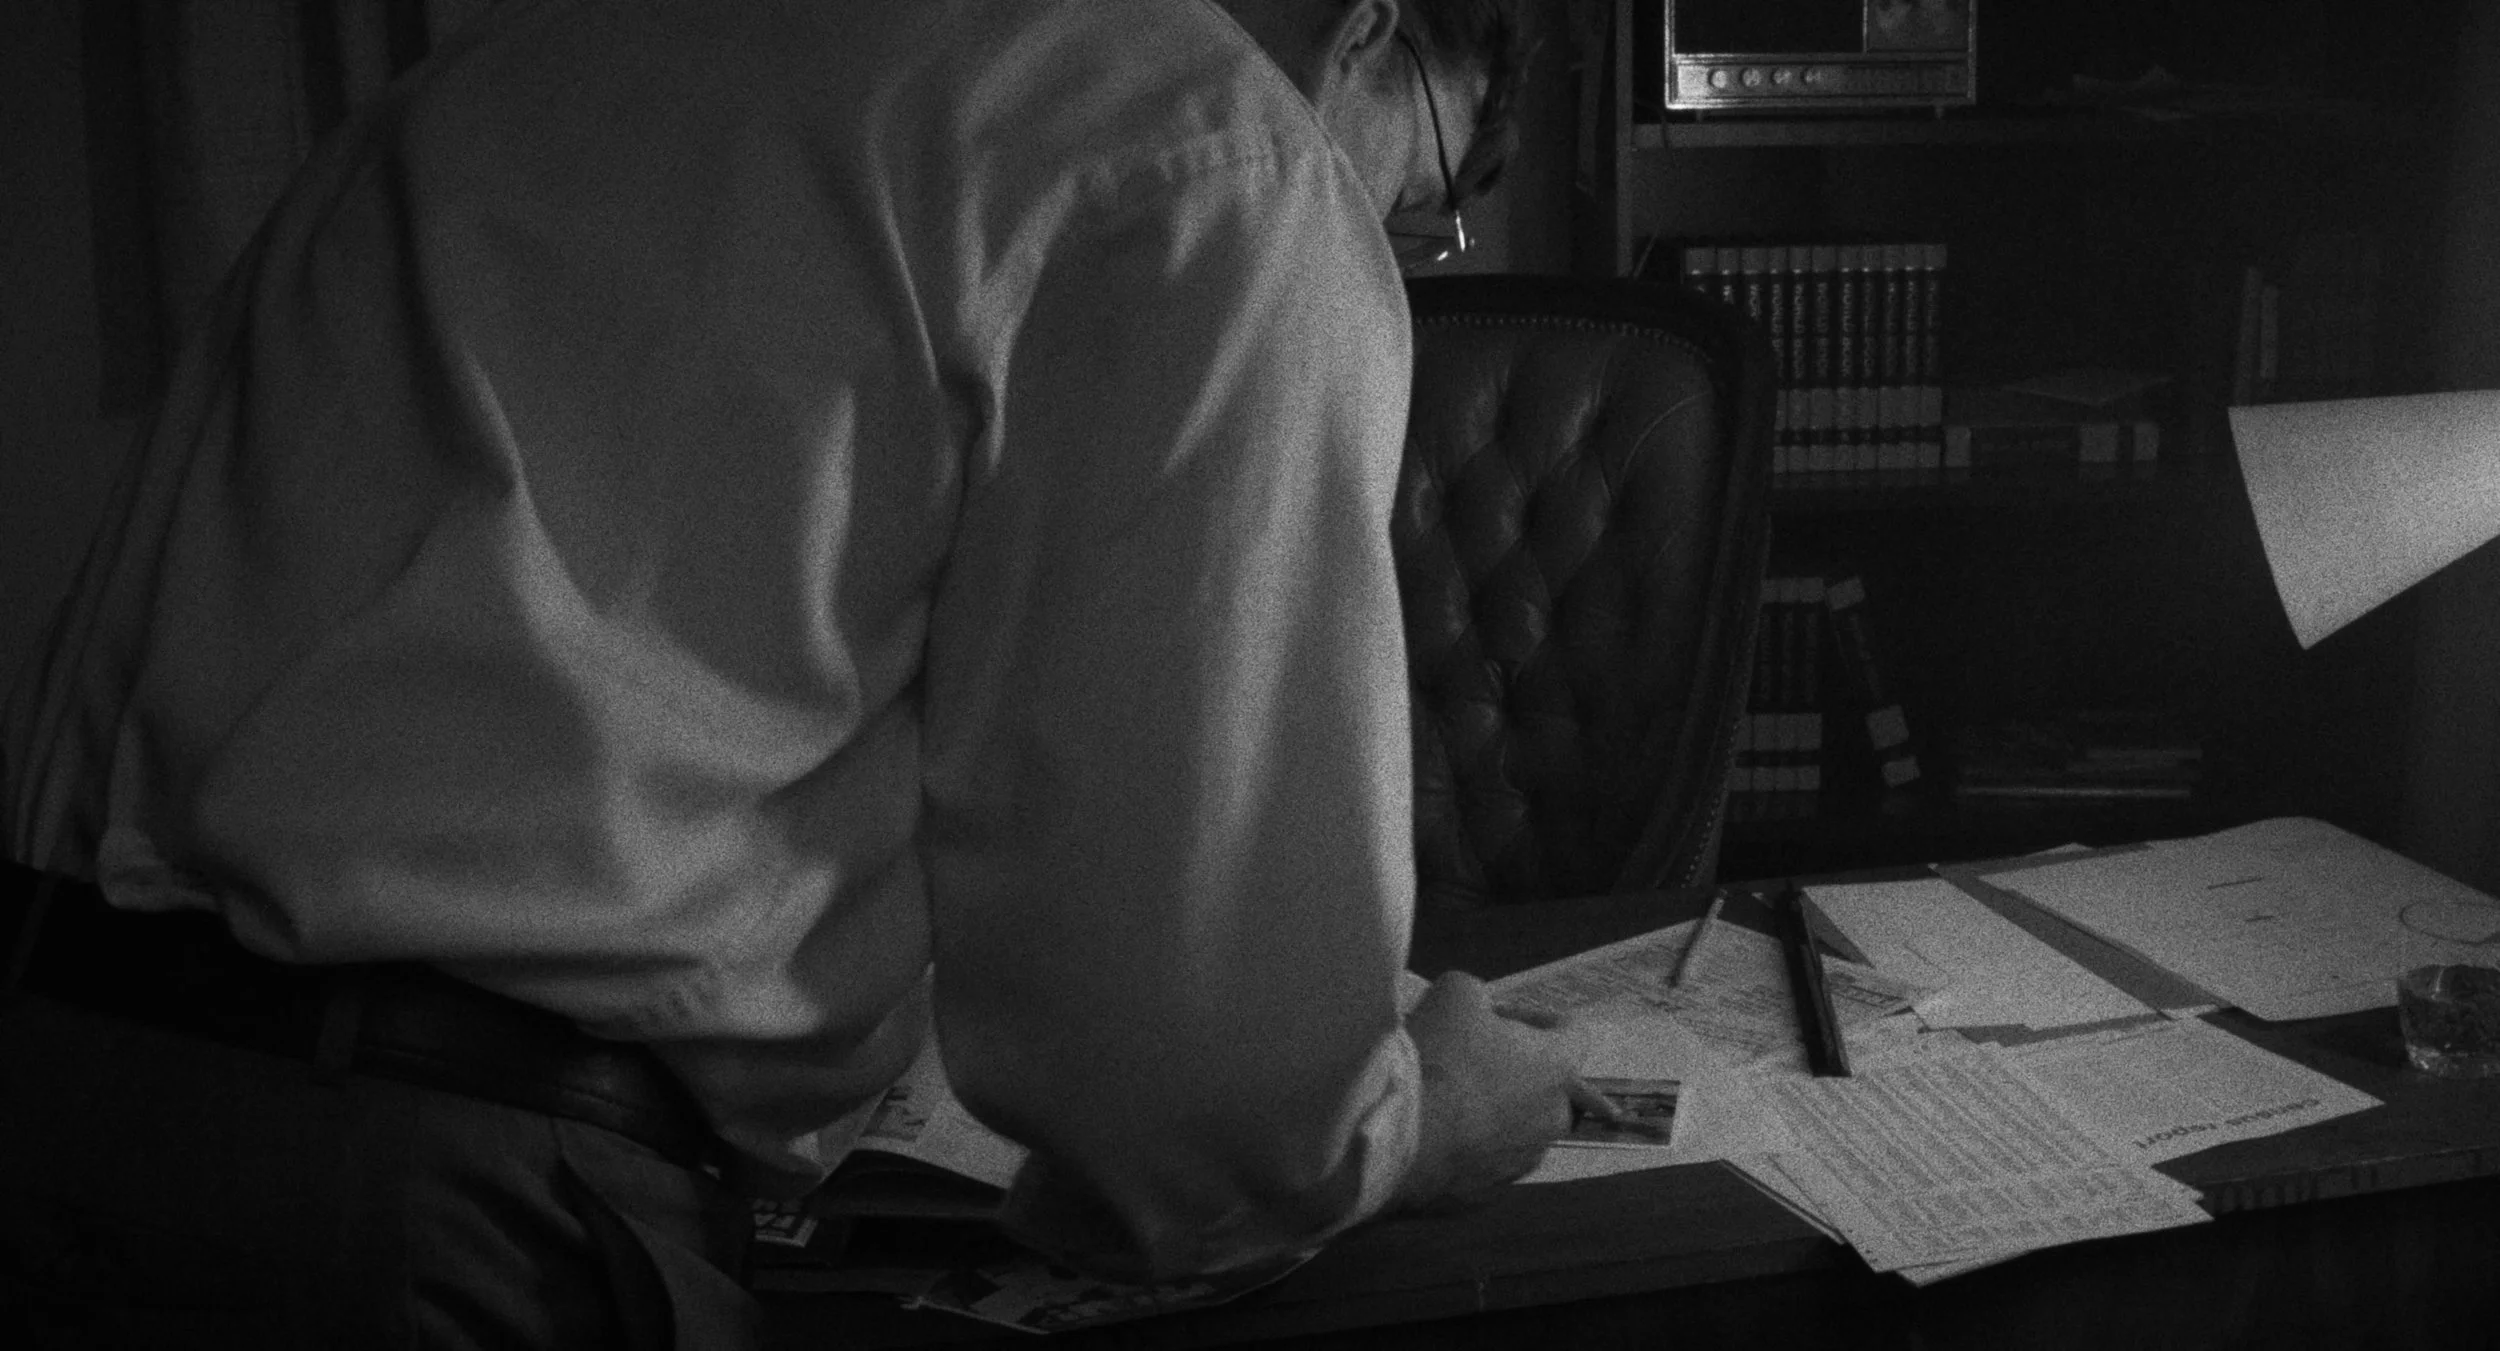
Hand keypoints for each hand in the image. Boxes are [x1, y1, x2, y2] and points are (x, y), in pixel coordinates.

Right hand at [1391, 972, 1589, 1214]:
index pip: (1575, 1033)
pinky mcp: (1492, 1190)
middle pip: (1548, 1084)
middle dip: (1517, 1067)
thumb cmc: (1439, 1057)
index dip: (1537, 1016)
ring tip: (1449, 1094)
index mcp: (1558, 1068)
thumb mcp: (1455, 994)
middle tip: (1471, 1055)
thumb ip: (1478, 994)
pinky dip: (1470, 1141)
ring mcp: (1524, 1160)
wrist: (1398, 1135)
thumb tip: (1477, 1010)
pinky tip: (1435, 1128)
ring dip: (1494, 1106)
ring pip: (1519, 1124)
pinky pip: (1488, 1156)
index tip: (1498, 1017)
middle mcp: (1553, 1118)